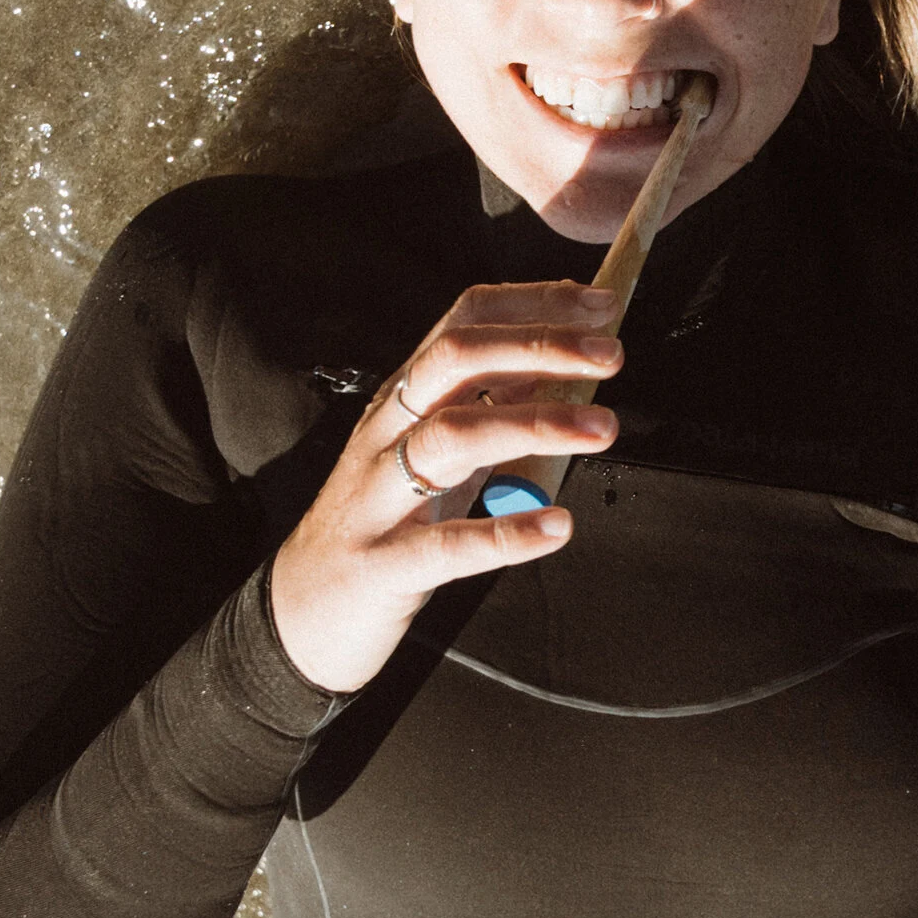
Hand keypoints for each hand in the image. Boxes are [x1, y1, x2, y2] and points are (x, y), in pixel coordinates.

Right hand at [268, 282, 622, 692]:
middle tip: (611, 355)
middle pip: (453, 361)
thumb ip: (487, 409)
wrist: (305, 610)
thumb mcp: (431, 455)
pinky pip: (447, 545)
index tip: (600, 307)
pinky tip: (557, 526)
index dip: (534, 306)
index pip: (461, 324)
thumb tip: (558, 361)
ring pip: (450, 437)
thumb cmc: (382, 525)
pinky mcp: (385, 563)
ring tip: (602, 428)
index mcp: (401, 401)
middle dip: (538, 346)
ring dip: (534, 423)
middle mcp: (385, 434)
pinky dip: (506, 533)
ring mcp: (379, 497)